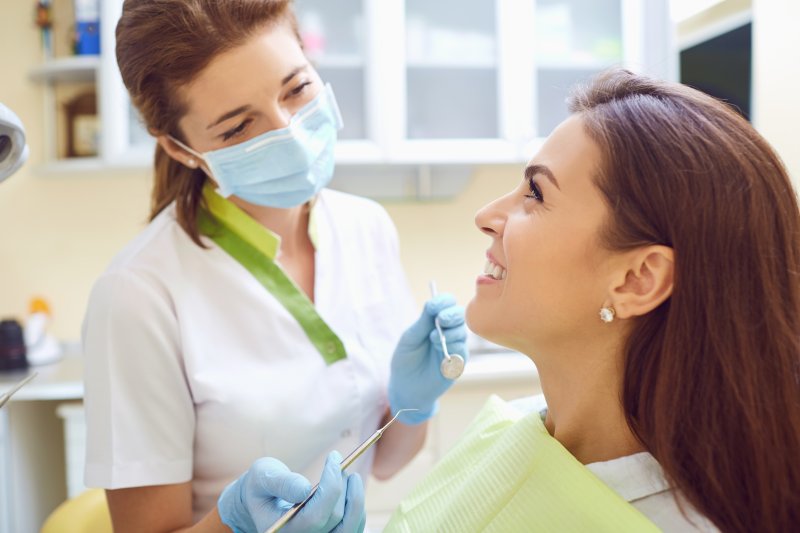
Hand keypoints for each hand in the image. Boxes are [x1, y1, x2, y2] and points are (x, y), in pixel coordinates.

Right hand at [217, 451, 365, 532]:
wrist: (263, 500)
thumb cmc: (263, 486)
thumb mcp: (264, 477)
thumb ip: (282, 482)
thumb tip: (304, 489)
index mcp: (282, 530)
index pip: (314, 516)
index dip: (330, 486)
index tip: (334, 458)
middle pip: (334, 519)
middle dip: (341, 486)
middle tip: (338, 462)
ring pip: (349, 527)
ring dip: (355, 498)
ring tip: (350, 476)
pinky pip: (353, 529)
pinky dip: (357, 508)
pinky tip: (351, 490)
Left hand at [388, 294, 467, 423]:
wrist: (405, 387)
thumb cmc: (406, 360)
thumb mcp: (410, 338)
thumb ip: (423, 322)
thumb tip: (432, 303)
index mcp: (435, 322)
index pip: (447, 304)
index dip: (443, 301)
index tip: (434, 306)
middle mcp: (448, 331)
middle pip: (459, 315)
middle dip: (451, 314)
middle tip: (441, 319)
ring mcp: (455, 347)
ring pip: (462, 332)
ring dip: (449, 333)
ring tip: (432, 340)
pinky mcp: (458, 363)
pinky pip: (462, 351)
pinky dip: (452, 348)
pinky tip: (440, 352)